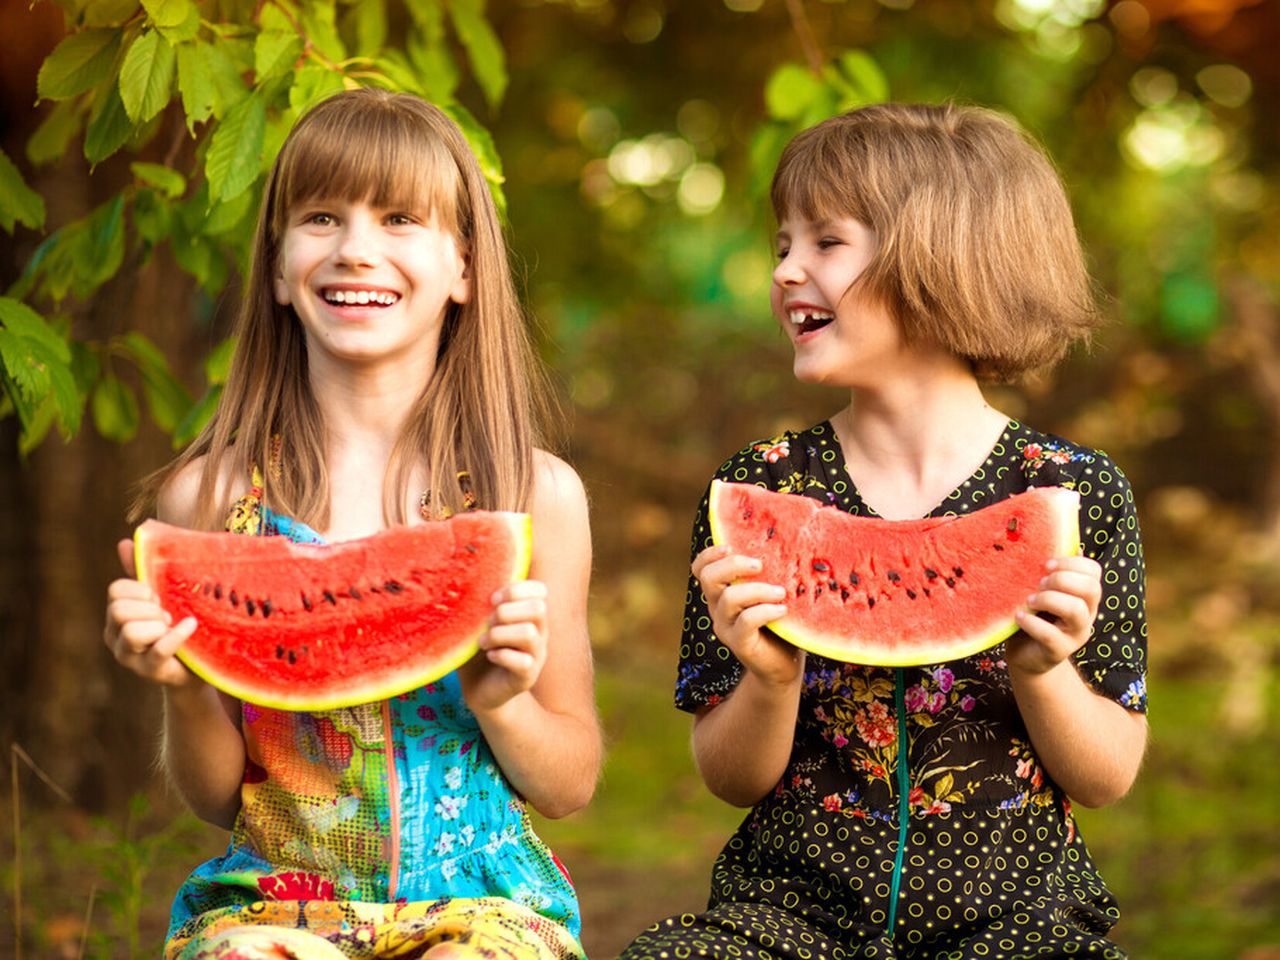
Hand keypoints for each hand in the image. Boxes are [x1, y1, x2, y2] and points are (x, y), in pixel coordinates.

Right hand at [104, 539, 200, 687]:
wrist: (197, 662)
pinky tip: (190, 625)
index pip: (115, 590)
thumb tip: (124, 541)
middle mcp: (115, 636)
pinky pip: (159, 649)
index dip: (141, 589)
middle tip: (166, 614)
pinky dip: (177, 634)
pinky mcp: (149, 671)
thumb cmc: (177, 623)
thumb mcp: (161, 595)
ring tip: (171, 627)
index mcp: (115, 614)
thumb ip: (142, 571)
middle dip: (149, 608)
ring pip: (132, 631)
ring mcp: (129, 657)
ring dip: (159, 625)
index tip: (158, 596)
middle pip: (120, 610)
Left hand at [459, 579, 548, 713]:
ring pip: (529, 633)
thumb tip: (464, 583)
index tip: (492, 600)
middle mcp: (539, 632)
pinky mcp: (528, 677)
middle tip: (487, 624)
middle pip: (538, 608)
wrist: (480, 691)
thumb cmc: (477, 652)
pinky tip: (490, 656)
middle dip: (506, 612)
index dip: (515, 589)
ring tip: (484, 643)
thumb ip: (479, 605)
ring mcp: (536, 655)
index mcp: (529, 615)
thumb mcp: (478, 625)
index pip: (539, 590)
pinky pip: (522, 661)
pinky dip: (501, 655)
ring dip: (499, 635)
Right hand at [692, 544, 803, 686]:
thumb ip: (768, 574)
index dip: (709, 554)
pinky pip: (746, 621)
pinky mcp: (739, 644)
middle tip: (760, 565)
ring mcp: (725, 627)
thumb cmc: (780, 623)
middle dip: (733, 566)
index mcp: (720, 593)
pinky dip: (765, 611)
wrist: (783, 665)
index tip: (731, 546)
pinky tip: (783, 610)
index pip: (700, 569)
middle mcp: (717, 609)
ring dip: (757, 590)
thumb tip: (784, 541)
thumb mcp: (770, 593)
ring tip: (781, 592)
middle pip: (709, 578)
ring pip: (729, 598)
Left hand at [1007, 555, 1102, 675]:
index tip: (1046, 564)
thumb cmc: (1034, 614)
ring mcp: (1076, 634)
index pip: (1094, 571)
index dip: (1072, 563)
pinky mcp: (1059, 651)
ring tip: (1029, 600)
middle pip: (1091, 588)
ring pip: (1076, 611)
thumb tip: (1054, 541)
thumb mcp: (1042, 590)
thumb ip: (1050, 572)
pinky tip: (1018, 616)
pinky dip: (1032, 622)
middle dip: (1062, 580)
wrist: (1025, 654)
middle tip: (1039, 583)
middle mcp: (1087, 613)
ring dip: (1049, 599)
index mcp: (1084, 595)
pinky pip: (1051, 635)